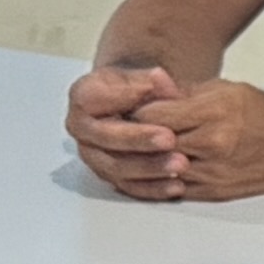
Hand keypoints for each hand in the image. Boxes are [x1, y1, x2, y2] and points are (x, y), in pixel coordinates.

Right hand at [67, 59, 190, 196]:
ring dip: (150, 168)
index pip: (92, 101)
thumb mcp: (142, 74)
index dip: (122, 101)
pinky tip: (176, 186)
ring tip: (181, 164)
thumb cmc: (139, 86)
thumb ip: (150, 79)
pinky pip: (130, 188)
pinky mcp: (111, 177)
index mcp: (83, 98)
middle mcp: (83, 130)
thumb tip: (159, 79)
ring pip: (117, 169)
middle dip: (140, 141)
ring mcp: (95, 156)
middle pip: (106, 139)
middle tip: (170, 139)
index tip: (151, 98)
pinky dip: (154, 189)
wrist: (139, 104)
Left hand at [130, 76, 263, 201]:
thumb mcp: (224, 89)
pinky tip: (151, 168)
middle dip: (134, 135)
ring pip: (159, 168)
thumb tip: (152, 90)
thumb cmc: (263, 115)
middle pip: (153, 142)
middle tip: (121, 129)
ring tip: (134, 149)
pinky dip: (159, 178)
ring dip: (144, 159)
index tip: (126, 108)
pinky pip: (173, 189)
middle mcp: (212, 144)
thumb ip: (183, 92)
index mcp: (214, 113)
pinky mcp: (213, 193)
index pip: (154, 115)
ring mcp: (212, 173)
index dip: (135, 111)